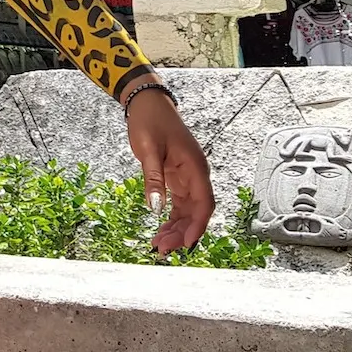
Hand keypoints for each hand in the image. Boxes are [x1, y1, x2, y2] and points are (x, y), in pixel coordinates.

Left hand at [125, 88, 213, 254]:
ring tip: (159, 244)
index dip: (197, 226)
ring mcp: (187, 176)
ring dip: (176, 228)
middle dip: (182, 232)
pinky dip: (171, 217)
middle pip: (196, 211)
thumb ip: (154, 178)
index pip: (204, 203)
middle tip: (162, 248)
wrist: (147, 103)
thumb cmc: (150, 120)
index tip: (186, 244)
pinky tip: (161, 229)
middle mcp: (195, 174)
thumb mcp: (148, 149)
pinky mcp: (177, 177)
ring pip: (187, 210)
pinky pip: (179, 203)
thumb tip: (156, 207)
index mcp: (195, 167)